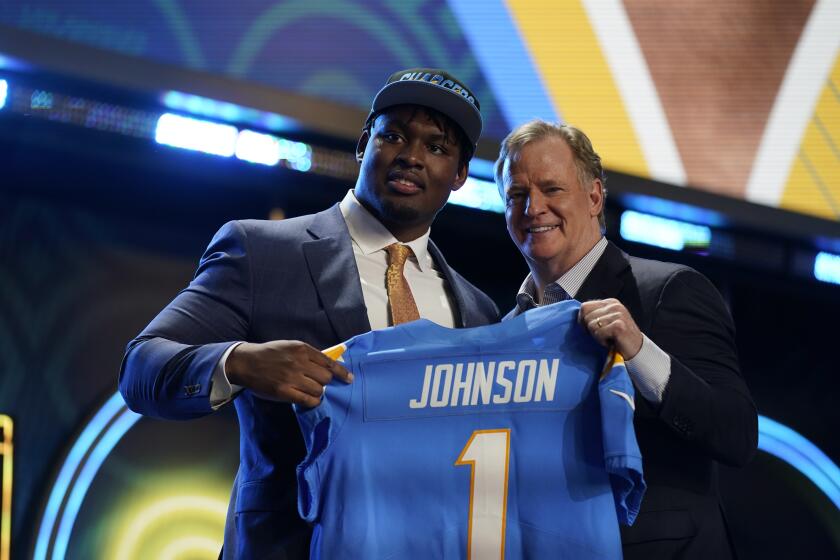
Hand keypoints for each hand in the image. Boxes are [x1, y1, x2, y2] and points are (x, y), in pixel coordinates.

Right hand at [226, 340, 352, 407]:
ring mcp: (292, 378)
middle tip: (316, 383)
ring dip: (317, 392)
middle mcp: (299, 362)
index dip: (342, 373)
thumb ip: (309, 355)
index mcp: (302, 349)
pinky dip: (312, 401)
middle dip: (325, 382)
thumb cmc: (270, 354)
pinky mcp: (284, 392)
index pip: (329, 363)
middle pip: (326, 378)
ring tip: (309, 390)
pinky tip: (309, 399)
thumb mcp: (291, 347)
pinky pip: (308, 400)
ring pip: (318, 390)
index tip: (349, 379)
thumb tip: (329, 366)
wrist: (247, 362)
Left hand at [579, 299, 643, 358]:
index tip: (591, 330)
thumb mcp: (606, 321)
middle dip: (590, 329)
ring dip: (597, 336)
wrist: (637, 350)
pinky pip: (598, 333)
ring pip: (591, 325)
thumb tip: (578, 316)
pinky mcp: (619, 325)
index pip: (585, 306)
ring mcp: (618, 314)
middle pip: (586, 316)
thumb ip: (595, 315)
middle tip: (603, 335)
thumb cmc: (619, 338)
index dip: (582, 320)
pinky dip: (602, 341)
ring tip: (609, 338)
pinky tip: (612, 342)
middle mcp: (614, 305)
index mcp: (610, 302)